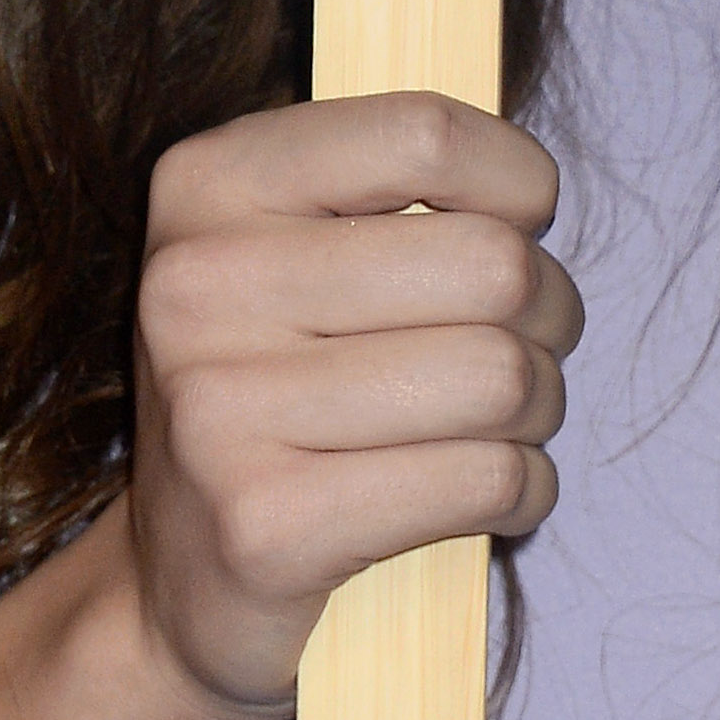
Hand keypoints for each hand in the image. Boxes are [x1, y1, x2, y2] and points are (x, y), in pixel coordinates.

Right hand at [128, 92, 584, 718]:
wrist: (170, 586)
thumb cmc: (278, 394)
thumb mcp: (292, 253)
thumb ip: (397, 187)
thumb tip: (530, 191)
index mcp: (206, 186)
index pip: (422, 133)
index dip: (514, 183)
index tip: (518, 225)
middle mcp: (195, 285)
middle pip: (491, 264)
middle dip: (549, 313)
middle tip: (523, 349)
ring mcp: (218, 410)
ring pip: (501, 376)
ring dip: (540, 409)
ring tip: (501, 426)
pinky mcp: (266, 528)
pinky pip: (485, 479)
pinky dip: (526, 489)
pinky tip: (492, 496)